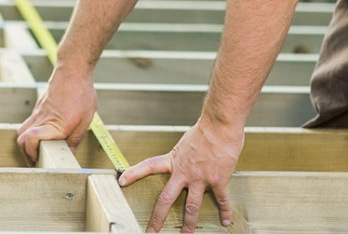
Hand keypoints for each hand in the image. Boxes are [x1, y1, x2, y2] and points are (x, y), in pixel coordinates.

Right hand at [16, 66, 96, 164]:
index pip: (30, 139)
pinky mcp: (39, 106)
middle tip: (35, 162)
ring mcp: (38, 112)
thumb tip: (70, 154)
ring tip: (36, 151)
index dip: (30, 153)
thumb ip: (76, 139)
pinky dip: (31, 132)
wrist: (73, 70)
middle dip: (26, 153)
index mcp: (54, 125)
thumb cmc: (81, 93)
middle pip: (21, 139)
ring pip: (22, 131)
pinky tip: (42, 134)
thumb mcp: (85, 120)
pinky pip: (29, 122)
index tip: (38, 162)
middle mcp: (42, 119)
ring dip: (26, 143)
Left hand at [118, 117, 243, 232]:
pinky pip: (221, 200)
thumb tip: (186, 161)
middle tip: (152, 231)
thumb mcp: (186, 142)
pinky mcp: (217, 180)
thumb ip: (184, 155)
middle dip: (158, 217)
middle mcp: (184, 172)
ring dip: (189, 223)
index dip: (134, 173)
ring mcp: (200, 178)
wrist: (220, 125)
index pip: (149, 166)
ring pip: (192, 207)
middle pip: (167, 199)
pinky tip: (225, 221)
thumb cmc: (205, 129)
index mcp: (174, 160)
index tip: (122, 180)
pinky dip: (225, 211)